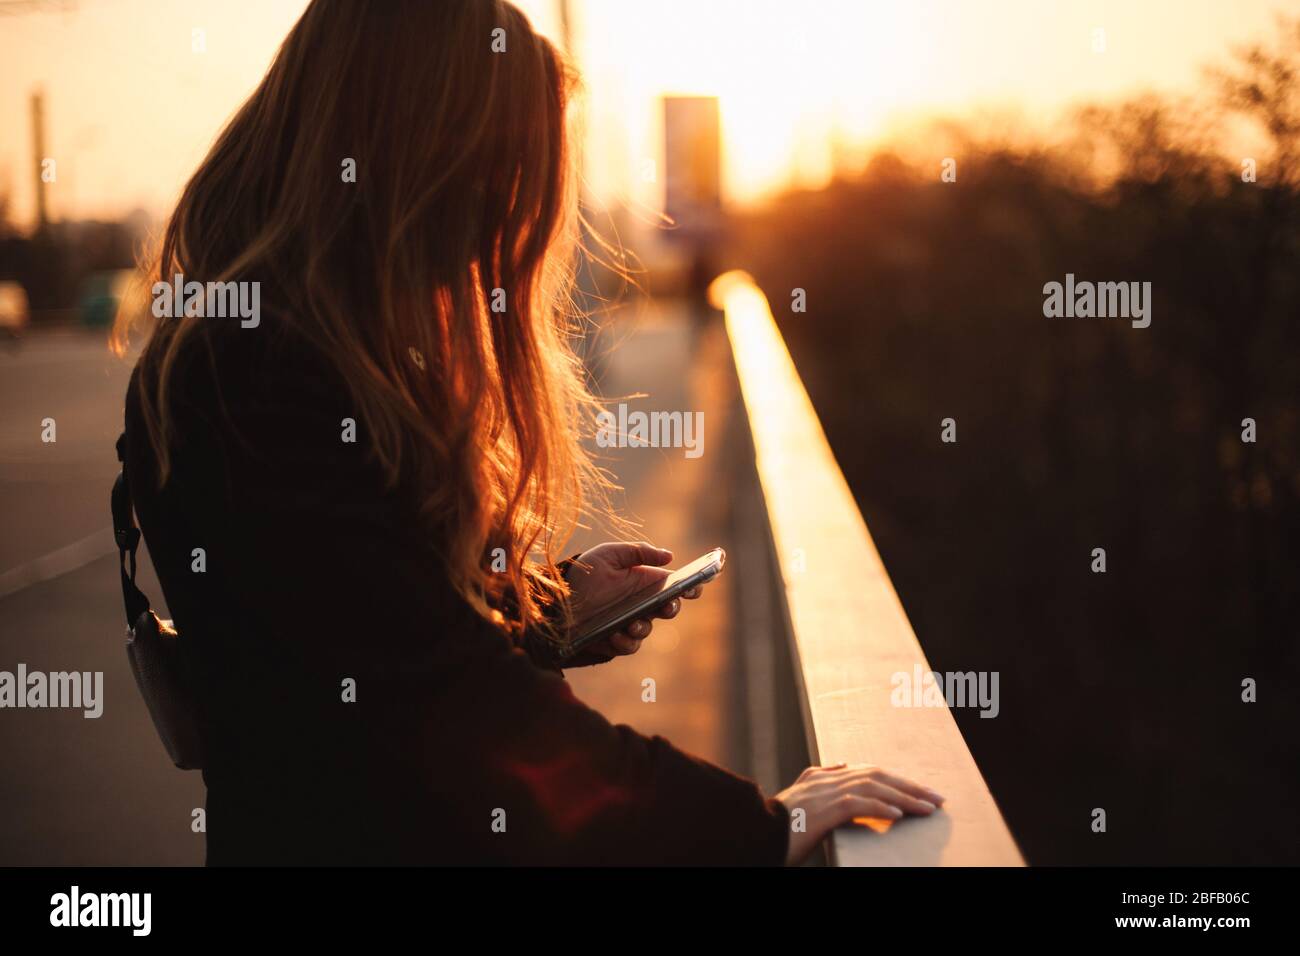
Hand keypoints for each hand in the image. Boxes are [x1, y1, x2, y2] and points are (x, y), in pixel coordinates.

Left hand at [561, 541, 703, 662]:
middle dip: (671, 608)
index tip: (695, 587)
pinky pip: (629, 646)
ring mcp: (630, 623)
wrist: (557, 597)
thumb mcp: (609, 554)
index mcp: (646, 582)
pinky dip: (624, 641)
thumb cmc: (586, 573)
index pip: (676, 586)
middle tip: (666, 605)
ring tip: (631, 623)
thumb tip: (670, 556)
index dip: (691, 587)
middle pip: (668, 609)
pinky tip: (613, 634)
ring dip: (643, 627)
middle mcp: (642, 604)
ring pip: (647, 629)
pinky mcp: (615, 641)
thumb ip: (638, 552)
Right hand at [775, 763, 944, 864]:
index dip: (895, 780)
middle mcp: (825, 779)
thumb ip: (820, 782)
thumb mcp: (800, 800)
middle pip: (877, 775)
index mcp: (820, 776)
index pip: (867, 771)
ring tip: (928, 808)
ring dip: (905, 797)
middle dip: (909, 785)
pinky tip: (900, 815)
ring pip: (874, 788)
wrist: (755, 834)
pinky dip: (882, 808)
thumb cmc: (777, 826)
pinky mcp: (824, 810)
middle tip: (936, 797)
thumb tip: (840, 766)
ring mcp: (824, 792)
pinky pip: (860, 805)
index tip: (918, 790)